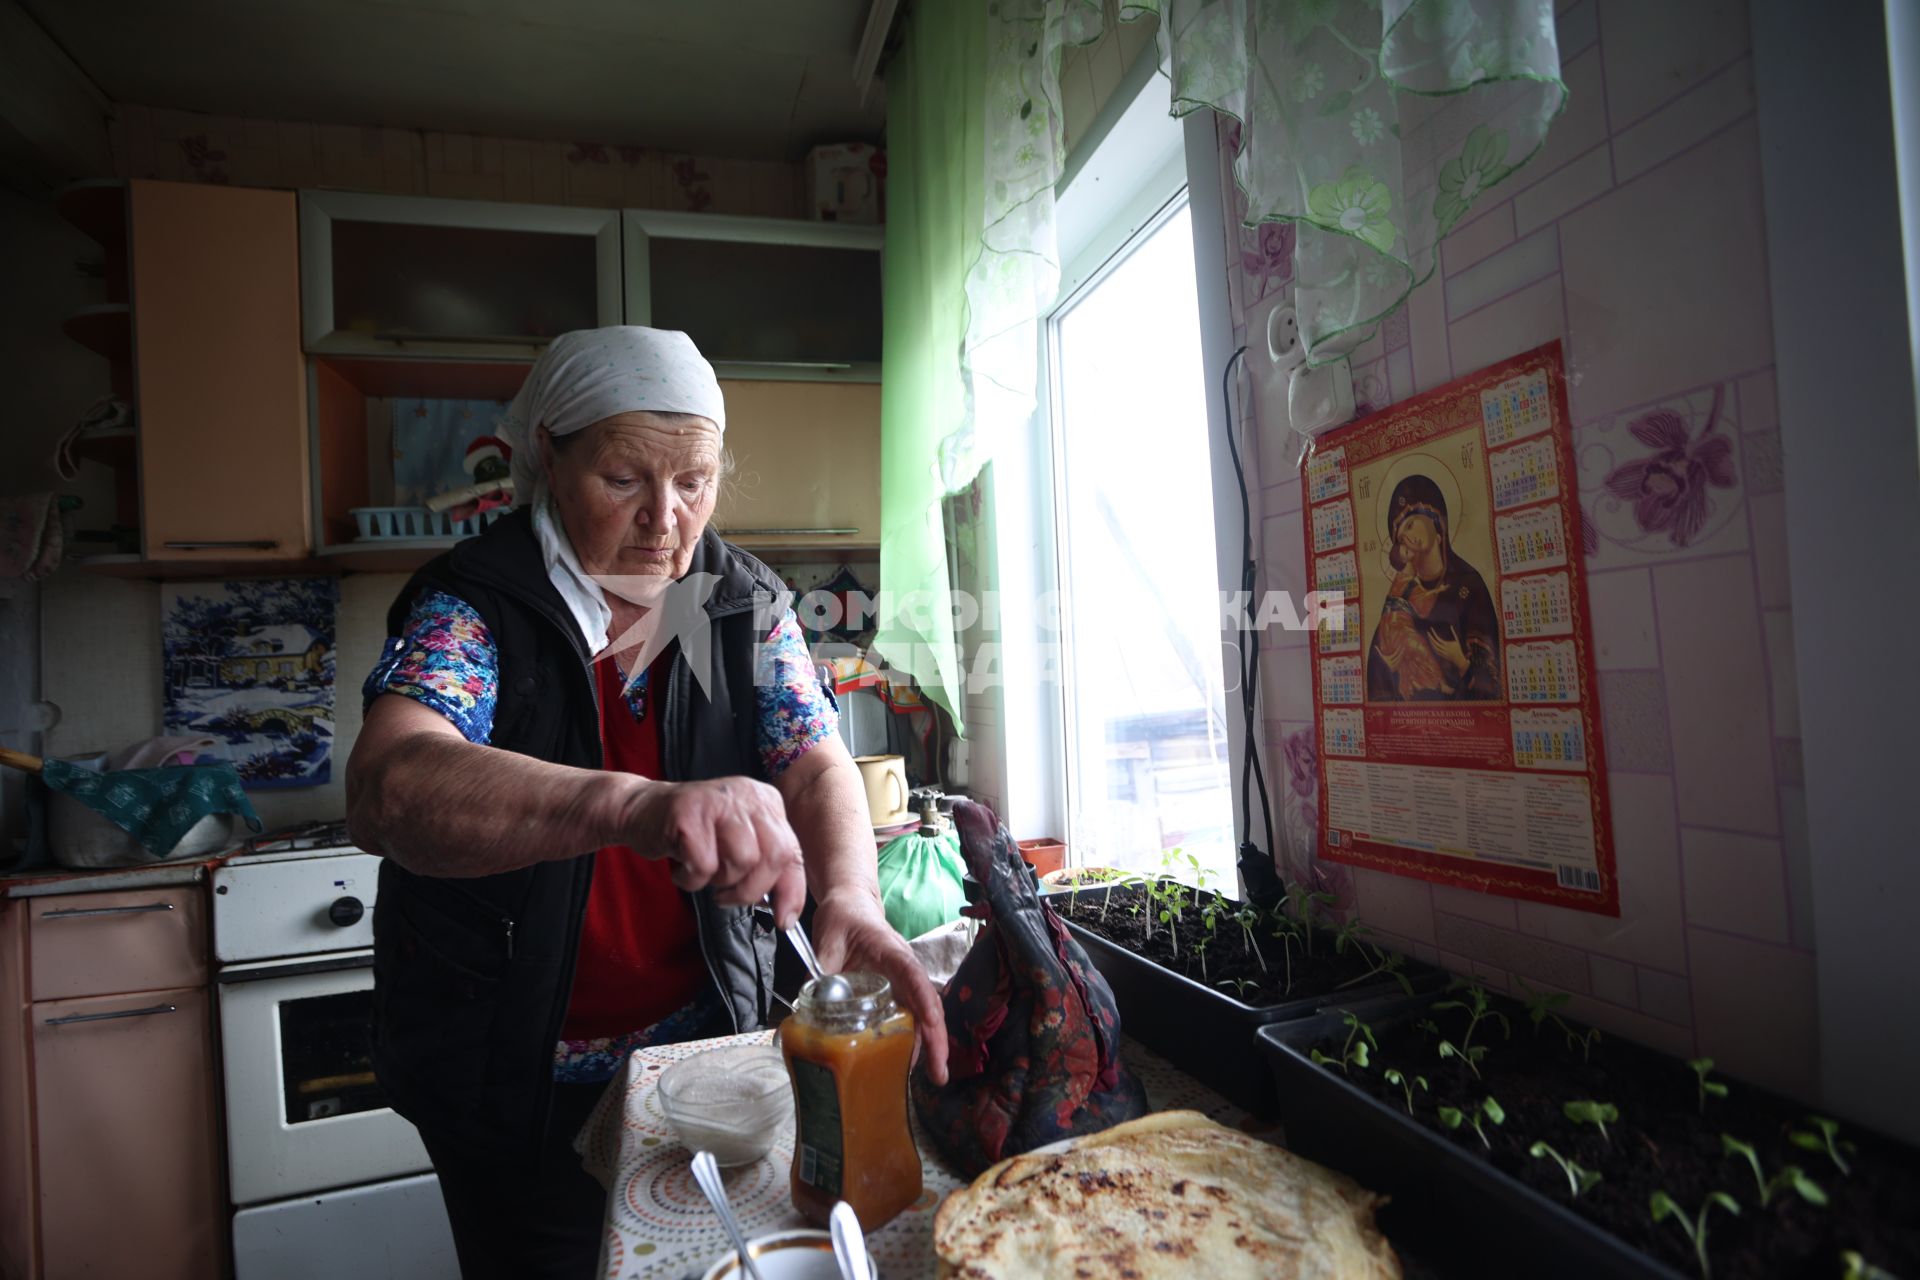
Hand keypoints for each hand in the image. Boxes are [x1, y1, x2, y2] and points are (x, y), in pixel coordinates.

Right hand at [624, 777, 806, 925]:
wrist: (641, 811)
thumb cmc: (693, 835)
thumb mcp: (738, 845)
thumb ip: (766, 869)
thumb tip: (787, 912)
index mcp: (766, 802)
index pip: (792, 852)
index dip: (790, 891)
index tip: (784, 919)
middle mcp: (747, 796)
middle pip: (773, 856)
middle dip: (752, 889)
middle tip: (727, 896)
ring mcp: (718, 802)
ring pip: (742, 861)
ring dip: (720, 881)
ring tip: (702, 871)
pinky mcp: (688, 813)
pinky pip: (704, 865)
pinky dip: (691, 880)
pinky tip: (681, 867)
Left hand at [809, 887, 949, 1085]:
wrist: (850, 906)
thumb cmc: (844, 917)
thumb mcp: (828, 938)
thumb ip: (820, 969)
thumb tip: (811, 1003)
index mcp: (891, 952)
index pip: (913, 975)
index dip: (923, 999)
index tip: (931, 1023)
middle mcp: (904, 970)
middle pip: (927, 1004)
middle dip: (936, 1038)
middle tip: (939, 1072)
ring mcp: (901, 983)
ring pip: (921, 1016)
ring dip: (927, 1044)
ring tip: (931, 1075)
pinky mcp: (894, 993)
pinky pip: (906, 1018)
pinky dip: (911, 1040)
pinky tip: (904, 1063)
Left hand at [1428, 625, 1470, 675]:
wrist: (1458, 658)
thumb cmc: (1457, 648)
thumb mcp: (1457, 639)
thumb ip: (1453, 632)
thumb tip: (1451, 625)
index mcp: (1446, 644)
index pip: (1438, 638)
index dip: (1434, 634)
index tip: (1431, 629)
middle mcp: (1443, 648)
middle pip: (1434, 643)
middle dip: (1430, 637)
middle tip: (1427, 632)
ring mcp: (1442, 652)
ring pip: (1434, 647)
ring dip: (1431, 642)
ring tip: (1429, 637)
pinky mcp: (1441, 655)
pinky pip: (1435, 651)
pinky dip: (1433, 647)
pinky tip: (1431, 643)